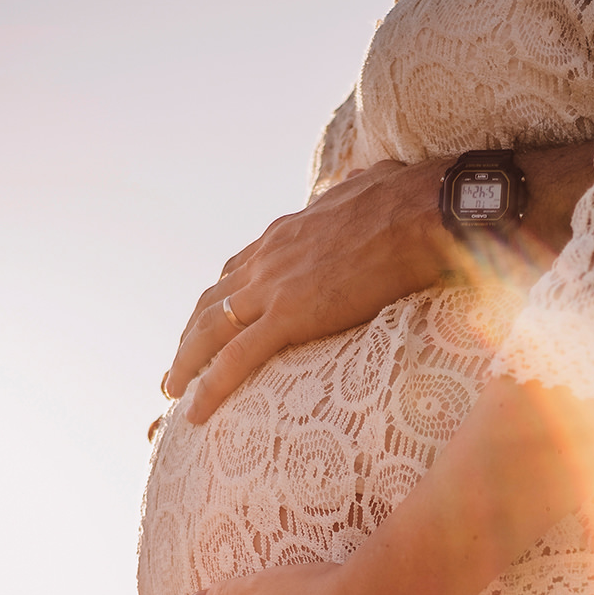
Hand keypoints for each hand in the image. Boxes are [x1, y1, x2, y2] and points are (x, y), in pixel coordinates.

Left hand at [164, 159, 453, 423]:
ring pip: (210, 330)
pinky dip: (209, 387)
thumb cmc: (411, 198)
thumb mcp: (369, 185)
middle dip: (190, 334)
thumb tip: (371, 181)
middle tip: (178, 363)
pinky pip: (236, 359)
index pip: (238, 269)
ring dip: (185, 362)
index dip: (221, 297)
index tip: (212, 318)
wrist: (422, 212)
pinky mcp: (289, 315)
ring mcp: (273, 286)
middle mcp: (268, 257)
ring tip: (171, 391)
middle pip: (212, 301)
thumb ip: (357, 193)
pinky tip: (195, 413)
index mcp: (287, 232)